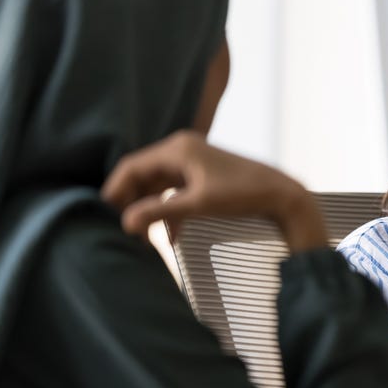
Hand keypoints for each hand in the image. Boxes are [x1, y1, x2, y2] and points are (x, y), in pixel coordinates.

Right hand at [100, 130, 326, 250]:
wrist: (282, 196)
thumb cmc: (243, 194)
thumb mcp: (199, 204)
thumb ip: (161, 212)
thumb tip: (126, 223)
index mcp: (178, 149)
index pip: (131, 166)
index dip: (115, 191)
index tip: (105, 216)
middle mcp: (182, 150)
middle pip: (142, 176)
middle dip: (132, 203)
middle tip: (121, 230)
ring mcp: (193, 162)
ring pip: (158, 186)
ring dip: (150, 210)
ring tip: (144, 238)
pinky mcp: (203, 176)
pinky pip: (175, 192)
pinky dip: (170, 212)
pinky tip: (172, 237)